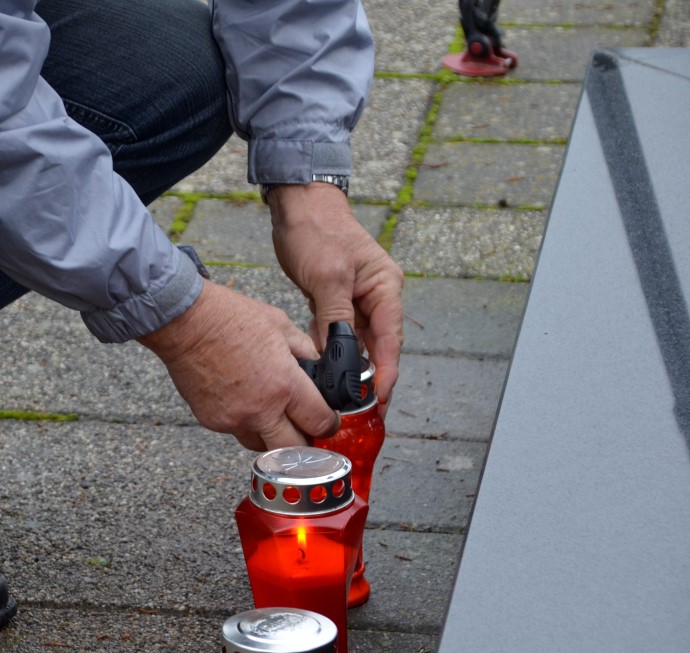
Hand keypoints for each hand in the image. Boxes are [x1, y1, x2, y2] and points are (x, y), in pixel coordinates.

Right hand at [138, 281, 338, 451]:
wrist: (186, 322)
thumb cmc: (230, 318)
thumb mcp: (281, 325)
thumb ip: (305, 351)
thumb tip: (319, 367)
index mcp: (285, 385)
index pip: (319, 423)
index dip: (328, 425)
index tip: (326, 421)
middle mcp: (261, 409)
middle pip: (293, 451)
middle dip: (304, 443)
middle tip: (304, 429)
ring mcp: (234, 419)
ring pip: (263, 447)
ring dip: (272, 437)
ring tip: (272, 416)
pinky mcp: (211, 421)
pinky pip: (237, 432)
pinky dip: (245, 423)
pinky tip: (242, 401)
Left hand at [267, 182, 403, 415]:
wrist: (299, 205)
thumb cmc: (318, 232)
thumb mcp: (328, 277)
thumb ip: (336, 319)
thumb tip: (338, 357)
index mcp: (385, 288)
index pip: (391, 340)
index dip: (386, 373)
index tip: (379, 400)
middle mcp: (377, 296)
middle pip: (378, 347)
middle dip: (369, 378)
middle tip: (360, 410)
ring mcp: (356, 300)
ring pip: (357, 343)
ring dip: (349, 368)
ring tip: (341, 399)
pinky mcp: (336, 301)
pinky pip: (338, 334)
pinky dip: (331, 351)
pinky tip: (321, 371)